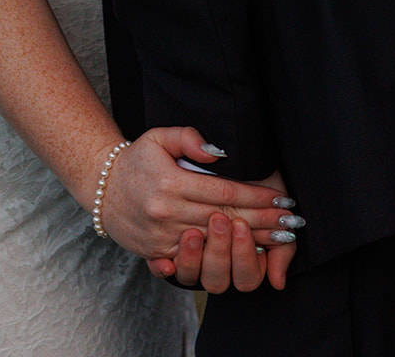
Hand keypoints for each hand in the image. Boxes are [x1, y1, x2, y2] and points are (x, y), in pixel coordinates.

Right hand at [95, 129, 299, 276]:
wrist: (103, 189)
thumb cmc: (137, 159)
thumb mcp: (158, 137)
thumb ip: (188, 138)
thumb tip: (218, 153)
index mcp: (171, 183)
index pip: (223, 192)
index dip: (256, 196)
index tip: (281, 198)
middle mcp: (168, 213)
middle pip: (226, 219)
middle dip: (263, 221)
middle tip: (291, 222)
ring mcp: (164, 237)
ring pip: (216, 242)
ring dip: (251, 242)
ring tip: (280, 239)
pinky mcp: (159, 253)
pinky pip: (198, 258)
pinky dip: (225, 257)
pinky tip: (249, 255)